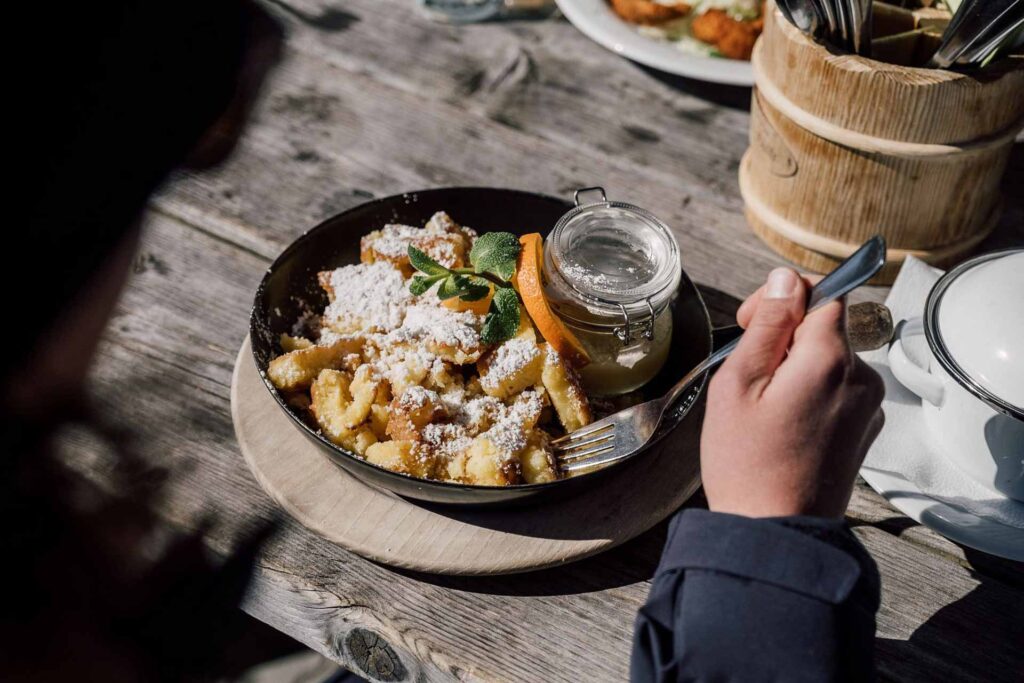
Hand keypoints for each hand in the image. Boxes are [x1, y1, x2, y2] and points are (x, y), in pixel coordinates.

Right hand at [700, 268, 884, 518]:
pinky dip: (810, 393)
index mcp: (831, 360)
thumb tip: (785, 280)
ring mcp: (868, 407)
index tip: (750, 324)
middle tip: (746, 371)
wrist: (774, 532)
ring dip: (796, 367)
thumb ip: (767, 325)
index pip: (824, 291)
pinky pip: (837, 390)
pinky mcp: (864, 430)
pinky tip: (782, 425)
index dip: (783, 299)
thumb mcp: (738, 383)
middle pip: (826, 326)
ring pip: (830, 359)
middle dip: (785, 336)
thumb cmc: (746, 463)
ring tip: (761, 406)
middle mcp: (862, 378)